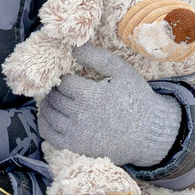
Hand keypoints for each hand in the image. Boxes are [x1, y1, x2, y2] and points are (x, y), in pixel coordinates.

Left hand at [36, 45, 179, 167]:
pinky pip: (48, 134)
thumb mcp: (121, 71)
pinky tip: (55, 116)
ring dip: (49, 105)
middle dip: (56, 90)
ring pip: (47, 114)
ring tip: (58, 100)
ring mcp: (76, 134)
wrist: (148, 133)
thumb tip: (73, 47)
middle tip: (63, 88)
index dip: (65, 78)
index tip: (71, 78)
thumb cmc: (135, 98)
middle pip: (53, 98)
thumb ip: (96, 57)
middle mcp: (80, 116)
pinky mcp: (74, 147)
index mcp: (91, 95)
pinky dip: (45, 123)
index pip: (62, 82)